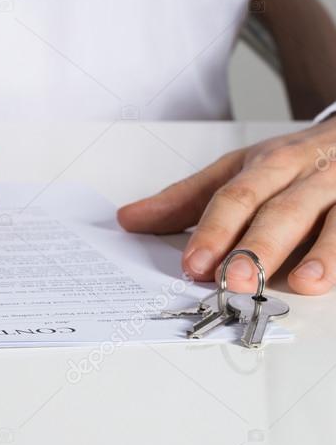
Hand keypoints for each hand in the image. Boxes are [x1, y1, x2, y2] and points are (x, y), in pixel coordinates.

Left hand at [117, 120, 335, 295]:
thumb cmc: (291, 161)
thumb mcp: (237, 169)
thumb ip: (185, 199)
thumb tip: (129, 220)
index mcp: (266, 165)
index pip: (234, 196)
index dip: (213, 231)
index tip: (193, 263)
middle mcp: (306, 174)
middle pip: (280, 209)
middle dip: (257, 246)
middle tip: (235, 280)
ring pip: (334, 220)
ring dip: (320, 252)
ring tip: (302, 283)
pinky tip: (333, 279)